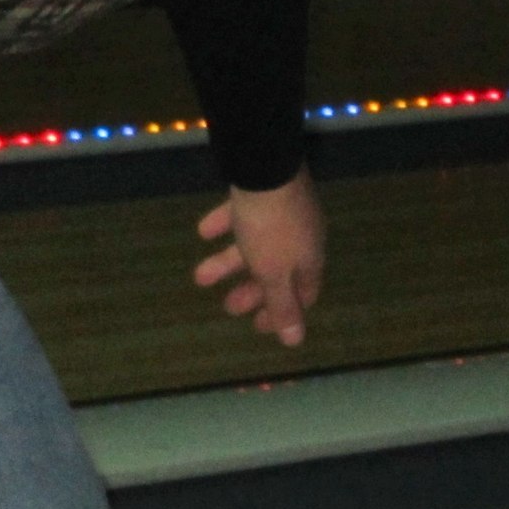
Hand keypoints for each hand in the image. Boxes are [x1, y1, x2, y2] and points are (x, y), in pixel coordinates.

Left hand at [194, 168, 324, 347]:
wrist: (265, 166)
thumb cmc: (271, 228)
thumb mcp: (274, 272)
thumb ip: (282, 305)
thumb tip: (295, 342)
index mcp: (308, 259)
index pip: (302, 295)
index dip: (281, 313)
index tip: (258, 327)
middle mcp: (299, 238)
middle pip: (276, 272)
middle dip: (252, 291)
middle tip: (228, 308)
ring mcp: (282, 213)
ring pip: (255, 246)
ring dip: (228, 262)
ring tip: (200, 276)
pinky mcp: (262, 192)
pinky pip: (242, 216)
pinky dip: (224, 226)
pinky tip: (204, 232)